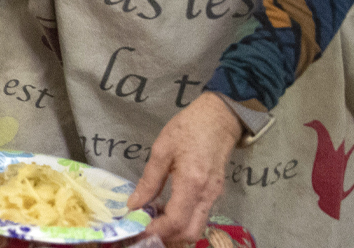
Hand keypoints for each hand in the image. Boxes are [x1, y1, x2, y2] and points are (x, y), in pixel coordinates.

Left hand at [128, 94, 242, 246]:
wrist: (219, 117)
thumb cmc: (188, 128)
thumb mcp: (161, 150)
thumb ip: (149, 180)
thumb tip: (134, 204)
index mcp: (192, 183)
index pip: (175, 221)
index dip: (154, 230)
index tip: (135, 230)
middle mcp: (206, 195)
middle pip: (189, 233)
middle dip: (166, 238)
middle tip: (143, 229)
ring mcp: (214, 196)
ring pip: (196, 228)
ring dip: (174, 232)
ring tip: (152, 220)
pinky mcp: (215, 194)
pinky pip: (199, 217)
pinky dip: (182, 221)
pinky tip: (165, 210)